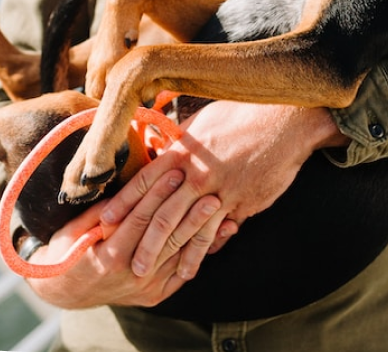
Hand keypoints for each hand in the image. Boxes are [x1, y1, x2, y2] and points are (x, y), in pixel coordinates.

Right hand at [24, 151, 226, 308]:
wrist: (67, 291)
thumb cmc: (68, 251)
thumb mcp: (75, 229)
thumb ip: (101, 211)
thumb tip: (125, 186)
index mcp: (109, 256)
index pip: (140, 219)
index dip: (158, 194)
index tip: (175, 172)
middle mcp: (131, 274)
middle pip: (167, 237)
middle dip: (189, 210)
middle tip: (209, 188)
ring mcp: (146, 287)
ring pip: (180, 254)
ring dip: (203, 230)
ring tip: (222, 208)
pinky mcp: (156, 294)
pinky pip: (183, 272)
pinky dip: (202, 253)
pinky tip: (222, 233)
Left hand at [124, 101, 348, 278]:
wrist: (284, 120)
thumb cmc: (243, 114)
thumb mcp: (204, 122)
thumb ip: (182, 143)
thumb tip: (163, 150)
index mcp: (183, 150)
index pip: (144, 181)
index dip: (122, 204)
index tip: (103, 222)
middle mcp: (197, 172)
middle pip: (161, 212)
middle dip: (141, 241)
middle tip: (124, 263)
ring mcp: (220, 190)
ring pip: (187, 229)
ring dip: (168, 255)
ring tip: (152, 274)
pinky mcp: (242, 202)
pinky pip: (217, 232)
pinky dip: (202, 251)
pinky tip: (191, 267)